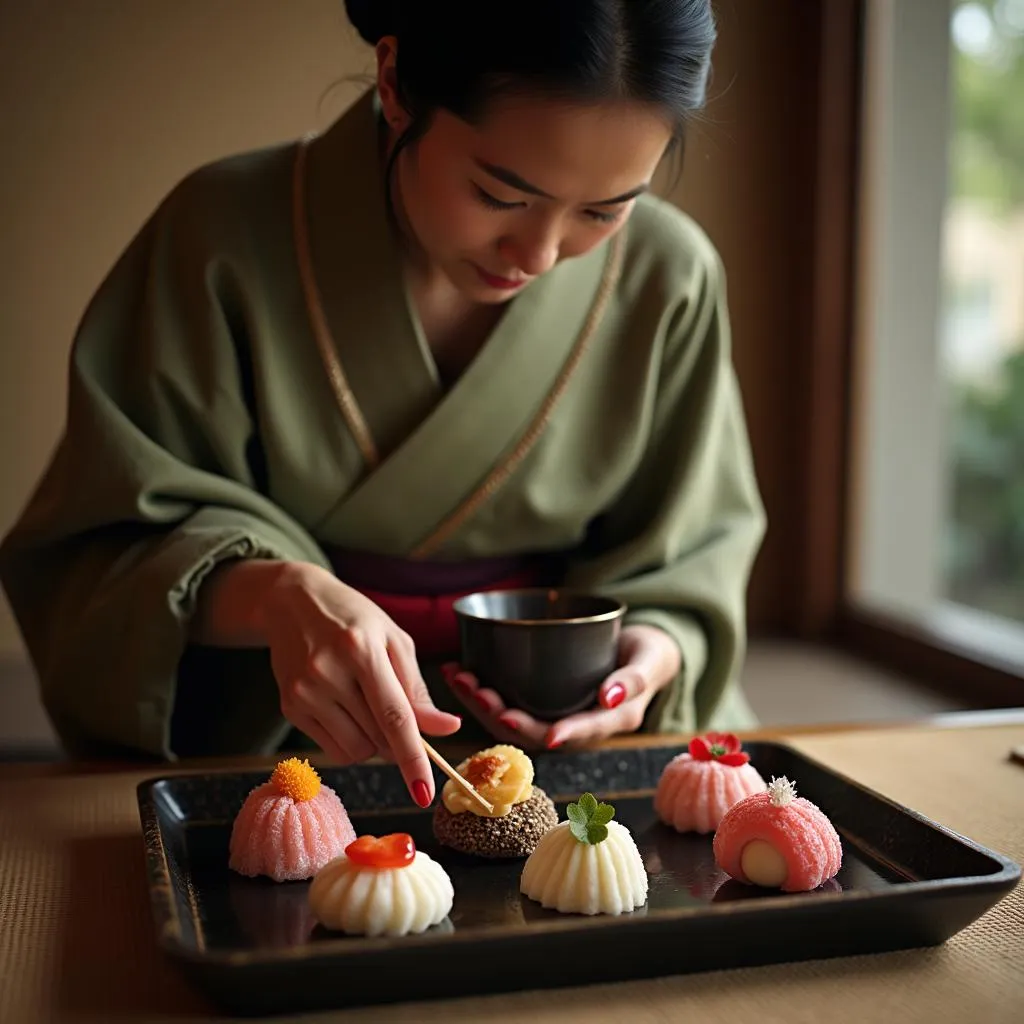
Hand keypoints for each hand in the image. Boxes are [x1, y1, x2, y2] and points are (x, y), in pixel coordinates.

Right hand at [247, 561, 460, 805]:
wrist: (291, 602)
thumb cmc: (353, 618)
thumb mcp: (393, 640)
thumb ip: (417, 689)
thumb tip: (445, 728)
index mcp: (361, 650)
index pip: (394, 717)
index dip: (413, 758)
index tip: (424, 792)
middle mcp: (328, 673)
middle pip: (378, 738)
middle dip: (398, 740)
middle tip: (396, 712)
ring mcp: (304, 692)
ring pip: (357, 751)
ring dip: (374, 742)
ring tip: (366, 703)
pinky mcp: (289, 706)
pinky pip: (334, 750)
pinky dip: (351, 741)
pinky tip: (345, 708)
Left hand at [441, 624, 680, 749]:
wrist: (640, 651)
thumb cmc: (648, 655)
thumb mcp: (651, 661)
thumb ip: (635, 679)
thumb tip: (611, 696)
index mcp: (609, 721)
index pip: (582, 732)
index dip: (561, 732)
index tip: (536, 729)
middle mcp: (577, 725)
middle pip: (535, 730)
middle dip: (502, 714)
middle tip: (478, 692)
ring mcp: (556, 715)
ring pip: (514, 719)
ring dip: (482, 703)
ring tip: (460, 678)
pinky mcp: (540, 701)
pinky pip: (507, 703)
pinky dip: (481, 690)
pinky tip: (460, 671)